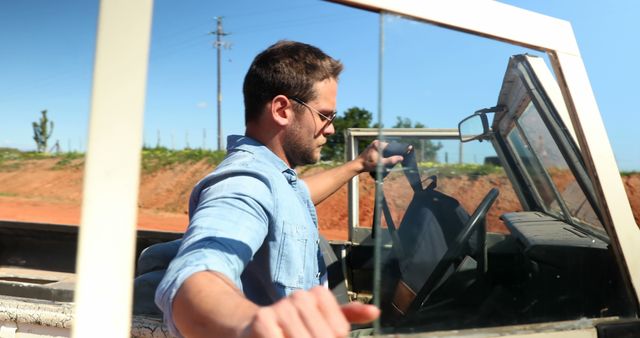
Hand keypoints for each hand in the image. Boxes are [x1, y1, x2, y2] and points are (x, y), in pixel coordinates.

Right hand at [240, 286, 379, 337]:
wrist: (254, 327)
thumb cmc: (294, 326)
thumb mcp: (323, 320)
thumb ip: (348, 316)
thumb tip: (375, 312)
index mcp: (319, 294)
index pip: (339, 332)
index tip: (318, 335)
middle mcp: (301, 297)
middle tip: (305, 337)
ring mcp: (281, 307)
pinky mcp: (264, 320)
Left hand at [358, 140, 405, 172]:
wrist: (358, 165)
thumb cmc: (368, 165)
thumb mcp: (380, 164)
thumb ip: (390, 160)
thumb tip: (401, 158)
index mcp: (379, 144)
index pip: (392, 145)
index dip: (400, 148)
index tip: (408, 149)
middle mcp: (377, 142)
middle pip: (390, 146)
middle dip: (397, 150)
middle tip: (406, 153)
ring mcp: (375, 145)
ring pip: (387, 148)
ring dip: (393, 152)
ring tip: (401, 156)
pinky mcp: (374, 148)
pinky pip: (384, 149)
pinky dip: (388, 153)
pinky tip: (393, 157)